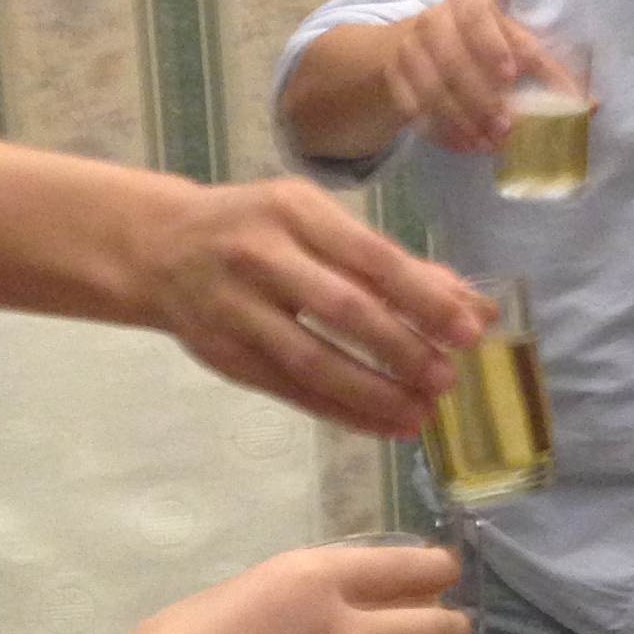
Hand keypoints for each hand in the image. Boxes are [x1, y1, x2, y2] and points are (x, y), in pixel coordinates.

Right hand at [139, 178, 489, 436]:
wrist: (160, 247)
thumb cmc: (258, 229)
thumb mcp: (318, 223)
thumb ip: (392, 262)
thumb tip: (474, 305)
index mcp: (295, 210)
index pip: (370, 257)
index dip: (423, 297)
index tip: (468, 331)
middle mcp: (261, 254)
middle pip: (342, 308)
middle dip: (401, 347)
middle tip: (447, 379)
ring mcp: (236, 307)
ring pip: (311, 358)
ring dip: (372, 391)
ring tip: (419, 413)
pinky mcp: (224, 353)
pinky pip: (290, 389)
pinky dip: (341, 410)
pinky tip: (383, 423)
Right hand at [386, 0, 562, 154]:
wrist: (403, 52)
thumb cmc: (473, 47)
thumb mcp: (509, 45)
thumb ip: (546, 71)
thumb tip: (590, 105)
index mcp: (470, 2)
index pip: (481, 17)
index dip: (494, 45)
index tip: (510, 75)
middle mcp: (436, 19)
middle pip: (455, 59)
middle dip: (482, 98)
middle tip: (505, 129)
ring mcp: (409, 47)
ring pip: (433, 87)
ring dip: (462, 120)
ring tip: (486, 144)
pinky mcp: (393, 76)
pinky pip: (414, 106)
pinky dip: (440, 130)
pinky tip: (463, 146)